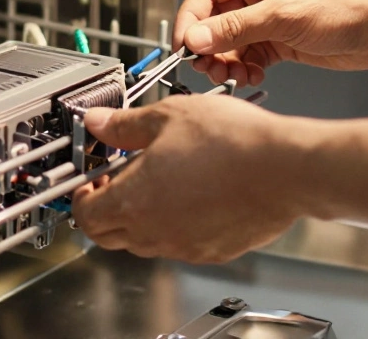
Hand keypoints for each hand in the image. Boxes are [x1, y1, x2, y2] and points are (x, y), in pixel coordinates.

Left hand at [71, 95, 302, 263]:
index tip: (92, 176)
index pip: (84, 215)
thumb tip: (98, 122)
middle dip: (106, 206)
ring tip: (160, 177)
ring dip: (141, 214)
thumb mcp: (167, 117)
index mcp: (132, 202)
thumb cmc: (231, 142)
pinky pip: (180, 242)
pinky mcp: (213, 251)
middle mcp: (154, 233)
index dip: (81, 194)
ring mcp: (184, 246)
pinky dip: (175, 222)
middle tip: (119, 177)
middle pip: (109, 234)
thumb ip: (124, 124)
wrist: (285, 168)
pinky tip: (193, 191)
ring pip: (145, 240)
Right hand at [174, 0, 367, 84]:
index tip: (184, 45)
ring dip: (225, 60)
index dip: (191, 17)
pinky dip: (245, 68)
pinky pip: (248, 54)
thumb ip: (234, 28)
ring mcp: (269, 15)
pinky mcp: (280, 38)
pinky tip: (252, 76)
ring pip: (229, 40)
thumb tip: (194, 37)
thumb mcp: (282, 15)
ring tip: (230, 75)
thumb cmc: (348, 3)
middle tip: (206, 66)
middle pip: (214, 17)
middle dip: (208, 44)